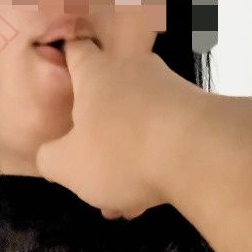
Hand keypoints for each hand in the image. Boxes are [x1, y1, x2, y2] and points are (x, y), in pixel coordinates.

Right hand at [35, 36, 207, 219]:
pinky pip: (163, 137)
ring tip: (122, 202)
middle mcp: (134, 70)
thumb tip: (50, 154)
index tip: (63, 59)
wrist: (201, 153)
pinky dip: (152, 164)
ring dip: (126, 159)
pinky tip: (148, 198)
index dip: (67, 55)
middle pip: (108, 96)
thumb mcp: (68, 166)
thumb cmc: (121, 152)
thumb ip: (50, 159)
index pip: (76, 50)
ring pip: (136, 124)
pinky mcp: (197, 112)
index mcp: (96, 73)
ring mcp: (169, 89)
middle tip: (90, 170)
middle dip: (97, 134)